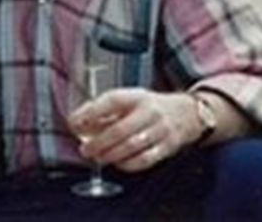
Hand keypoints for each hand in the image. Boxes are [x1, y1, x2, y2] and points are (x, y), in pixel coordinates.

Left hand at [68, 88, 197, 172]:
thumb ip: (104, 109)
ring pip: (131, 147)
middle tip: (86, 149)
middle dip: (98, 142)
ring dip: (110, 155)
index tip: (75, 123)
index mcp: (136, 96)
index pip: (110, 101)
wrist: (186, 113)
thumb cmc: (150, 106)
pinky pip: (145, 159)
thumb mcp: (128, 99)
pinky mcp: (167, 147)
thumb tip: (79, 121)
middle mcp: (149, 112)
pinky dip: (128, 164)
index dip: (90, 113)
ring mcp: (160, 130)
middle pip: (119, 129)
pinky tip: (118, 162)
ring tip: (98, 157)